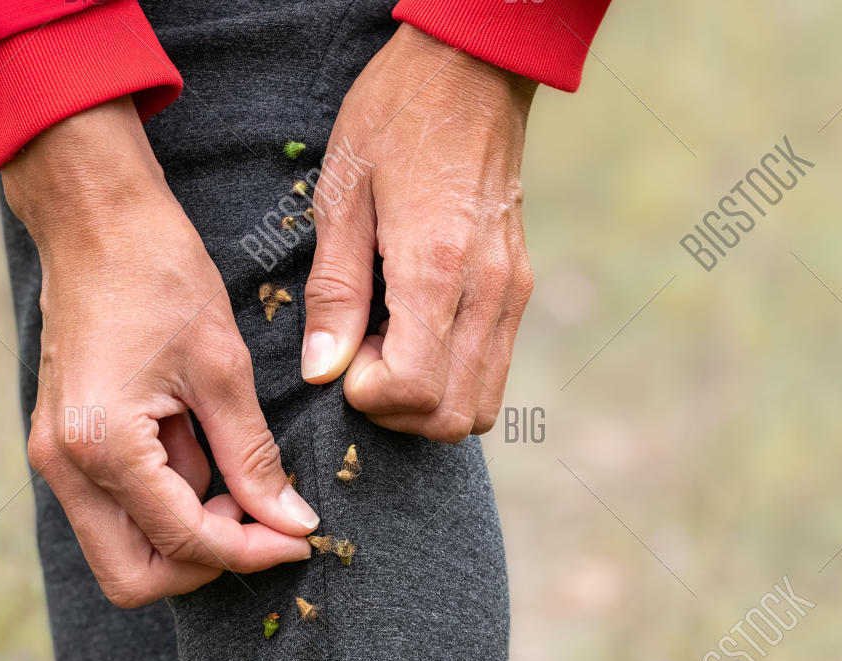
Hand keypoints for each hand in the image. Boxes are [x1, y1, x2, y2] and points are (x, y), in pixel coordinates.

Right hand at [4, 98, 317, 608]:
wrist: (94, 221)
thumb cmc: (158, 274)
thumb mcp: (221, 367)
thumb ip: (253, 457)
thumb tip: (291, 523)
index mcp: (102, 445)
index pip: (184, 540)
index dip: (250, 551)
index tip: (300, 537)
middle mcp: (65, 465)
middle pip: (133, 578)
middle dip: (204, 566)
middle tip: (261, 525)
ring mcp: (55, 459)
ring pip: (122, 551)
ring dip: (184, 535)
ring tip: (233, 475)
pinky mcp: (62, 447)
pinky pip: (115, 511)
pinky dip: (164, 506)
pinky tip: (202, 455)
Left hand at [301, 24, 536, 439]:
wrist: (472, 65)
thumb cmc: (396, 118)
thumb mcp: (342, 193)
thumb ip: (334, 289)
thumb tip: (322, 371)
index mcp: (438, 267)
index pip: (415, 390)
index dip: (368, 395)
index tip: (341, 359)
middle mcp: (487, 290)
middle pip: (452, 415)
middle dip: (395, 409)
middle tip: (358, 361)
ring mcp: (511, 291)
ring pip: (479, 403)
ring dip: (425, 400)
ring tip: (384, 348)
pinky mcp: (518, 286)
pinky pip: (492, 368)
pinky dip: (450, 377)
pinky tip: (412, 333)